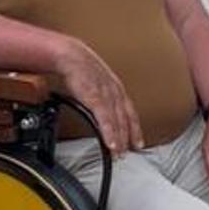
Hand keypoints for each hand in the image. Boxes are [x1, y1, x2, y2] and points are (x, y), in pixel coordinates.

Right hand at [53, 38, 143, 155]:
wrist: (70, 55)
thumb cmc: (81, 68)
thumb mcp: (96, 80)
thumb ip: (102, 95)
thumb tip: (101, 108)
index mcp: (116, 88)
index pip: (130, 112)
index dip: (135, 129)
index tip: (138, 143)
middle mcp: (115, 92)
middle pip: (125, 119)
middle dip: (128, 137)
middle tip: (129, 153)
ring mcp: (106, 95)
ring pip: (117, 121)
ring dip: (119, 139)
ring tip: (119, 154)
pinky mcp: (94, 98)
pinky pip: (105, 119)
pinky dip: (109, 133)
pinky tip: (110, 144)